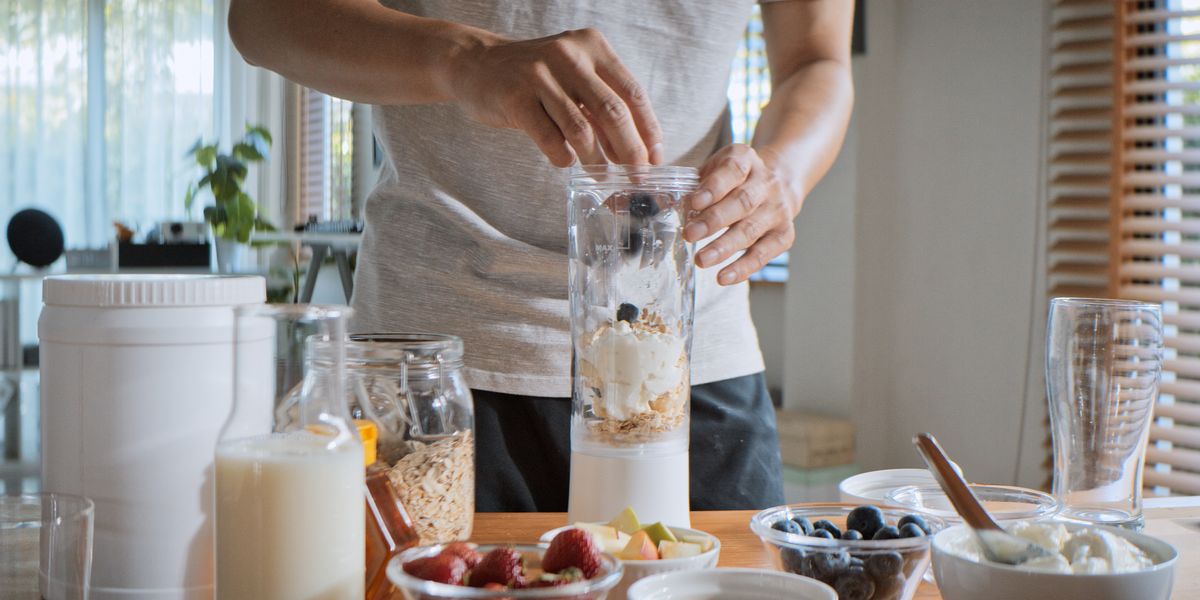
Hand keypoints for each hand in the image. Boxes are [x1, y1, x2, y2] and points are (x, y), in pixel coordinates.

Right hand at [448, 28, 662, 167]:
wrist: (477, 64)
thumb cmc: (536, 78)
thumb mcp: (574, 77)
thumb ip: (602, 105)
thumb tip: (637, 151)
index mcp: (592, 47)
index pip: (632, 92)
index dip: (648, 130)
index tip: (654, 159)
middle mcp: (568, 55)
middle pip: (613, 112)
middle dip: (629, 152)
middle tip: (635, 178)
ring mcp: (539, 75)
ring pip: (581, 129)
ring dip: (596, 160)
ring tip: (600, 176)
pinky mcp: (515, 98)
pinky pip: (549, 139)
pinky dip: (563, 158)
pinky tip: (566, 162)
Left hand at [683, 144, 800, 284]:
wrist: (779, 183)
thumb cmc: (735, 180)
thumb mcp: (715, 169)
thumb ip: (694, 184)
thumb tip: (662, 203)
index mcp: (746, 160)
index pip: (732, 170)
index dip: (713, 187)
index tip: (694, 203)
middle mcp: (766, 183)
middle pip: (742, 202)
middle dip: (714, 221)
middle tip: (689, 235)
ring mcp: (778, 209)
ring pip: (751, 230)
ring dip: (725, 247)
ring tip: (702, 260)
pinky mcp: (784, 234)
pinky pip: (764, 254)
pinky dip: (744, 268)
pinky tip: (724, 277)